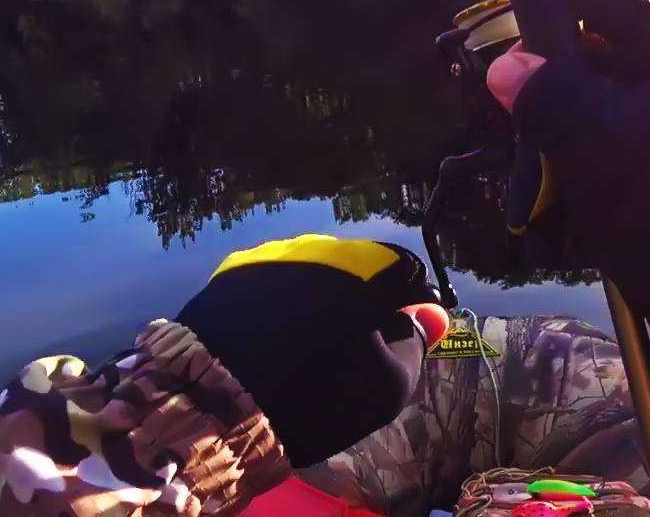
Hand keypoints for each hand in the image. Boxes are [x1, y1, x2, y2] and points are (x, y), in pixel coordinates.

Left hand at [175, 235, 448, 466]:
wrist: (219, 403)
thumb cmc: (318, 395)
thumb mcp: (388, 385)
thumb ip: (416, 342)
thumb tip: (430, 314)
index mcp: (365, 268)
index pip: (408, 271)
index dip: (413, 302)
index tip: (405, 332)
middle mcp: (321, 246)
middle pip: (361, 265)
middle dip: (366, 297)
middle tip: (357, 343)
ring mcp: (274, 254)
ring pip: (316, 270)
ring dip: (323, 297)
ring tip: (310, 342)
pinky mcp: (235, 270)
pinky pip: (276, 280)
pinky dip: (284, 302)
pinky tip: (275, 337)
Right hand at [483, 0, 649, 396]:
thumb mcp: (600, 150)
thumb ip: (550, 97)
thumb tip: (505, 64)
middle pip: (601, 30)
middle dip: (552, 48)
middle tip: (508, 71)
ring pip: (598, 76)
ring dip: (558, 93)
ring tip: (527, 124)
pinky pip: (606, 115)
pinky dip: (574, 126)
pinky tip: (550, 155)